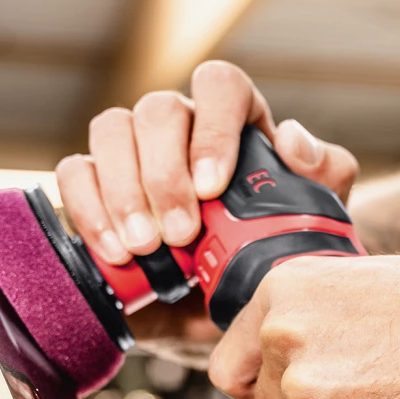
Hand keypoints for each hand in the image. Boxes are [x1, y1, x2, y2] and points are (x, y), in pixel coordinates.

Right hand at [54, 61, 358, 346]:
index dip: (213, 127)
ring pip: (110, 130)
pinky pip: (75, 173)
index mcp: (233, 122)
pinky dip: (89, 211)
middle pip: (158, 109)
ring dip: (123, 191)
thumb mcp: (311, 222)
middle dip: (165, 175)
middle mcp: (178, 127)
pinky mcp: (92, 187)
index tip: (213, 187)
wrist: (225, 312)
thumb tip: (293, 142)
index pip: (219, 85)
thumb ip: (324, 175)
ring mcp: (130, 152)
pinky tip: (116, 253)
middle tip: (180, 235)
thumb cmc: (269, 255)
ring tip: (145, 248)